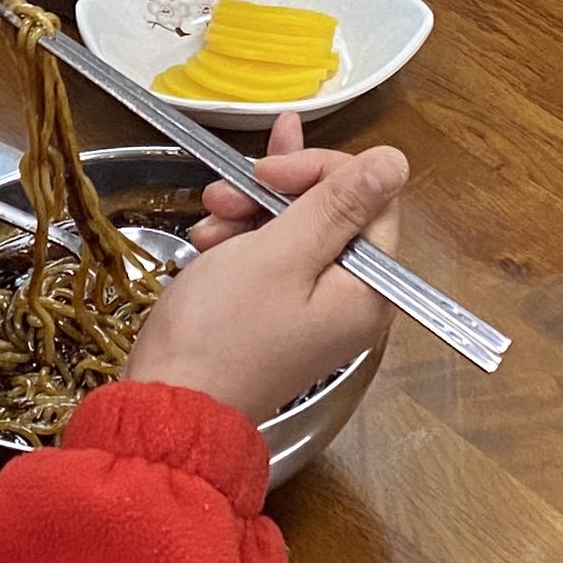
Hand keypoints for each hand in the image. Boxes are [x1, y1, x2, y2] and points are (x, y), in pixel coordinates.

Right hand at [127, 131, 406, 423]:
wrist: (167, 401)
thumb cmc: (220, 332)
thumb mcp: (280, 254)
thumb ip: (338, 204)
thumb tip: (395, 161)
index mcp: (369, 287)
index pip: (371, 196)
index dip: (318, 171)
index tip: (267, 173)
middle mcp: (352, 298)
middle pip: (334, 210)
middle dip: (277, 191)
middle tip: (225, 194)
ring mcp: (315, 306)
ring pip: (298, 227)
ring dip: (251, 212)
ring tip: (209, 221)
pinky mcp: (281, 311)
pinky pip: (276, 255)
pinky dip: (243, 238)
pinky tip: (210, 237)